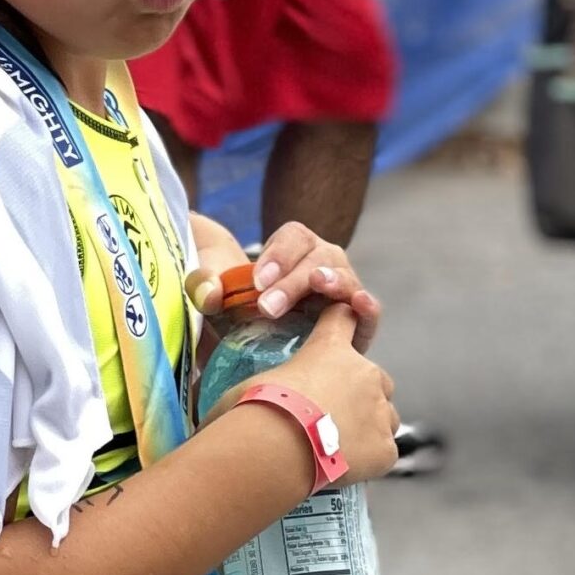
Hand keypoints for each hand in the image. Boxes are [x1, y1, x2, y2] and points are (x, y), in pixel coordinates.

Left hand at [186, 221, 380, 350]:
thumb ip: (205, 284)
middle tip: (267, 306)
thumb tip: (209, 295)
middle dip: (292, 281)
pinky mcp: (358, 320)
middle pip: (317, 258)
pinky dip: (367, 306)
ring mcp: (345, 288)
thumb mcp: (219, 291)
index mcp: (296, 247)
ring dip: (331, 282)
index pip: (293, 237)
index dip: (277, 254)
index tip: (257, 280)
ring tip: (318, 284)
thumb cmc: (244, 305)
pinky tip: (360, 304)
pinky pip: (368, 311)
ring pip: (344, 279)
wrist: (272, 337)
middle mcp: (325, 262)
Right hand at [219, 304, 398, 487]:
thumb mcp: (250, 384)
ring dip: (366, 424)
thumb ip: (259, 384)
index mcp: (330, 349)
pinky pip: (384, 450)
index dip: (342, 321)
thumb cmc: (253, 409)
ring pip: (384, 415)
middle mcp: (364, 373)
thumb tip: (212, 401)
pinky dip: (367, 457)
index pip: (344, 318)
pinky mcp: (386, 449)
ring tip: (334, 443)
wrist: (274, 450)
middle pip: (374, 377)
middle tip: (326, 414)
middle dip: (357, 392)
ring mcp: (380, 412)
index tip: (340, 327)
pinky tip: (342, 464)